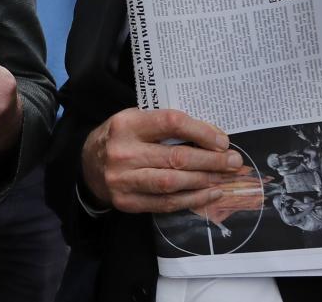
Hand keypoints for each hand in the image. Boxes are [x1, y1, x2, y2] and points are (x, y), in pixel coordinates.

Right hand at [81, 108, 242, 213]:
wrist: (87, 164)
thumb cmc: (121, 138)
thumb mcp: (136, 119)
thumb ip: (167, 125)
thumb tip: (213, 137)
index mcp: (127, 123)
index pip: (171, 123)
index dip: (200, 131)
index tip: (223, 141)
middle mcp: (123, 152)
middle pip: (176, 157)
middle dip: (211, 160)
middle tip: (234, 162)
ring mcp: (123, 180)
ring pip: (172, 182)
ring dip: (205, 181)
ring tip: (225, 178)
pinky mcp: (127, 202)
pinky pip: (165, 203)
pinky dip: (191, 199)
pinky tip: (209, 194)